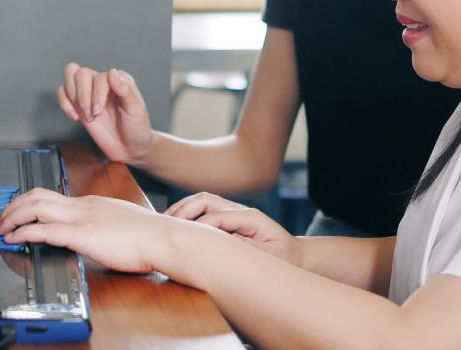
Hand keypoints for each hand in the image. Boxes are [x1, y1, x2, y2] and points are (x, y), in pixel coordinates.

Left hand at [0, 188, 172, 273]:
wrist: (162, 237)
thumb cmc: (149, 235)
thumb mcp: (120, 223)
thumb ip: (104, 226)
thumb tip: (97, 236)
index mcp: (91, 203)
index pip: (52, 196)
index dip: (28, 203)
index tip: (18, 212)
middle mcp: (82, 206)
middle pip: (37, 195)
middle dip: (13, 206)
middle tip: (1, 219)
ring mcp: (81, 218)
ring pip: (34, 206)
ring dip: (12, 216)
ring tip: (0, 227)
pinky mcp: (81, 235)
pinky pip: (43, 229)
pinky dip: (22, 232)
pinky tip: (13, 239)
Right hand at [58, 63, 153, 164]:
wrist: (130, 148)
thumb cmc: (136, 129)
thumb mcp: (136, 110)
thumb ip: (125, 90)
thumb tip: (112, 72)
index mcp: (119, 80)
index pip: (100, 77)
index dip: (96, 93)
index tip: (98, 110)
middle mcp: (103, 83)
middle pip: (81, 73)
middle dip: (83, 95)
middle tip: (91, 114)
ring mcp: (90, 93)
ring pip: (71, 76)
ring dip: (73, 97)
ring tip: (84, 115)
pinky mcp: (79, 104)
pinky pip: (63, 92)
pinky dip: (64, 103)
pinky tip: (75, 116)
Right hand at [167, 192, 300, 266]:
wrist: (295, 256)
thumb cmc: (284, 260)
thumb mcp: (268, 258)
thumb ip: (245, 251)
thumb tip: (219, 248)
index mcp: (251, 218)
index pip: (216, 216)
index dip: (197, 227)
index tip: (180, 241)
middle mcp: (240, 210)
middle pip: (205, 200)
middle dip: (183, 211)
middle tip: (165, 227)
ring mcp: (233, 212)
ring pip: (201, 201)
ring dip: (181, 210)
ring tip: (164, 224)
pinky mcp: (228, 218)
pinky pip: (203, 209)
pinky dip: (186, 214)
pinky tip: (174, 226)